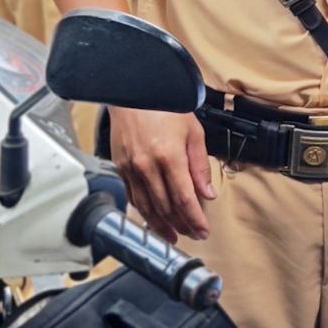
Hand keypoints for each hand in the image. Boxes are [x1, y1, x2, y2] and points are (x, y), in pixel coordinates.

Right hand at [109, 107, 214, 243]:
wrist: (135, 92)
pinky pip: (132, 196)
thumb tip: (207, 193)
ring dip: (160, 225)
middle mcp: (147, 167)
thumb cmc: (166, 106)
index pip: (184, 199)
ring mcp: (131, 169)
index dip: (194, 219)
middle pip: (165, 207)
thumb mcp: (194, 132)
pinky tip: (152, 219)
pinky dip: (143, 211)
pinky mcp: (120, 168)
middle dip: (181, 225)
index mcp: (169, 157)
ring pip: (146, 207)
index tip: (203, 230)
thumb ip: (200, 165)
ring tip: (172, 236)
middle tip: (192, 235)